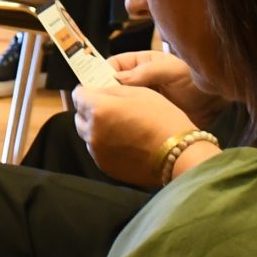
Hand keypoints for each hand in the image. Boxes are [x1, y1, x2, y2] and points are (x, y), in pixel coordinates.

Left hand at [73, 83, 212, 187]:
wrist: (179, 153)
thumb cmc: (162, 118)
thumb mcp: (138, 92)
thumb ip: (110, 90)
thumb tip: (96, 92)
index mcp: (98, 109)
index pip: (77, 95)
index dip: (86, 91)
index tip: (95, 91)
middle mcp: (92, 132)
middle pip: (79, 116)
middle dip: (90, 110)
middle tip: (110, 108)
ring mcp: (98, 152)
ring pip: (88, 135)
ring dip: (97, 128)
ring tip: (121, 127)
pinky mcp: (106, 167)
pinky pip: (98, 151)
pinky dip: (105, 145)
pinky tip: (125, 142)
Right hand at [108, 50, 219, 125]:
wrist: (215, 102)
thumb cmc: (193, 79)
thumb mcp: (170, 70)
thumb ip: (144, 72)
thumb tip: (116, 79)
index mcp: (140, 63)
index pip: (113, 65)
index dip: (101, 73)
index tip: (95, 86)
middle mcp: (138, 81)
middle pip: (113, 85)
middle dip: (104, 93)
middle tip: (97, 105)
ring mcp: (142, 99)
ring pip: (119, 103)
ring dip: (113, 109)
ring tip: (106, 118)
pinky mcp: (146, 117)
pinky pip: (130, 118)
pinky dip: (124, 122)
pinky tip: (120, 127)